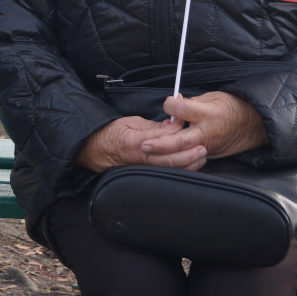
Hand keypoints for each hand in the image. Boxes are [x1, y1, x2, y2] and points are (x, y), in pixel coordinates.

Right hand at [75, 116, 206, 172]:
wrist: (94, 149)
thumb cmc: (111, 134)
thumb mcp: (131, 122)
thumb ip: (153, 126)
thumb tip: (172, 125)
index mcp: (138, 143)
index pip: (164, 139)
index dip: (178, 132)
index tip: (186, 123)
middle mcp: (141, 159)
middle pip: (171, 160)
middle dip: (189, 154)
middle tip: (202, 147)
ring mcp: (143, 169)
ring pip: (170, 170)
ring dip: (189, 164)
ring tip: (201, 157)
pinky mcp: (144, 173)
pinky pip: (165, 173)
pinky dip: (180, 170)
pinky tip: (190, 165)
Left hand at [143, 91, 268, 159]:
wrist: (252, 125)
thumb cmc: (231, 107)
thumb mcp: (212, 97)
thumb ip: (191, 102)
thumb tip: (174, 101)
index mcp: (207, 114)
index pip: (182, 110)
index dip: (170, 105)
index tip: (167, 103)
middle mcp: (207, 132)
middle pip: (180, 141)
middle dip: (160, 144)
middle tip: (144, 144)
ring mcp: (208, 146)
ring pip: (183, 154)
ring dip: (164, 154)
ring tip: (148, 152)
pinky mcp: (208, 155)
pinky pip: (190, 158)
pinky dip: (176, 158)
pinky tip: (162, 157)